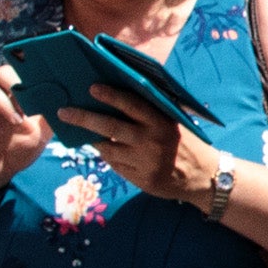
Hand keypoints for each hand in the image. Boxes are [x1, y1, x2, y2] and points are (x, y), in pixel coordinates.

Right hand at [0, 63, 54, 192]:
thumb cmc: (19, 147)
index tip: (42, 83)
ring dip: (4, 103)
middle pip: (1, 73)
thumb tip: (69, 101)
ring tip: (17, 121)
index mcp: (13, 94)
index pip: (18, 70)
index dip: (28, 72)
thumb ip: (51, 116)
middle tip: (28, 106)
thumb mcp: (41, 133)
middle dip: (16, 85)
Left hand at [51, 81, 195, 201]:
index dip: (111, 96)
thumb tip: (120, 96)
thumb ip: (151, 112)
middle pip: (110, 127)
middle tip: (64, 112)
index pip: (132, 105)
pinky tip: (108, 151)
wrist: (203, 177)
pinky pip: (115, 165)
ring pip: (108, 149)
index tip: (91, 88)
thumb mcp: (173, 123)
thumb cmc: (185, 143)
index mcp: (160, 123)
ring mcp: (144, 162)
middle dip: (84, 118)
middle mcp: (151, 141)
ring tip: (84, 134)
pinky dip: (109, 157)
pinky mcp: (140, 179)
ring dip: (94, 140)